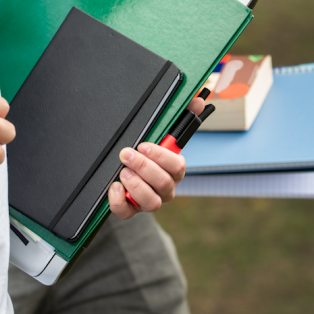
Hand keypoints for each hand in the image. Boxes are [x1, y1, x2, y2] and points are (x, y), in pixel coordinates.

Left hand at [107, 97, 203, 218]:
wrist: (124, 173)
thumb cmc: (146, 152)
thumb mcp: (159, 134)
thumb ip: (179, 117)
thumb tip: (198, 99)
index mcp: (174, 169)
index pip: (177, 166)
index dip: (161, 156)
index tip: (144, 145)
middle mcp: (166, 188)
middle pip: (163, 183)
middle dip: (143, 167)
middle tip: (126, 154)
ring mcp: (150, 201)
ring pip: (152, 203)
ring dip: (136, 186)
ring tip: (123, 172)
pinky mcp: (132, 210)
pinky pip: (127, 213)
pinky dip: (119, 202)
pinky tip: (114, 187)